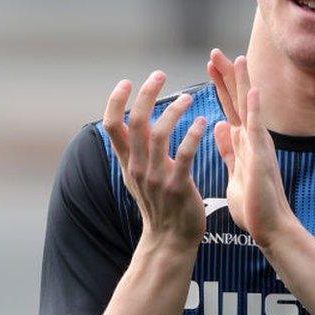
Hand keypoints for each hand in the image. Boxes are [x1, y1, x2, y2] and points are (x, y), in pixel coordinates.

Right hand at [103, 71, 207, 251]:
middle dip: (146, 94)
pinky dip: (194, 134)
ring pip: (160, 134)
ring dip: (174, 111)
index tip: (127, 81)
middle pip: (135, 122)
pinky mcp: (177, 186)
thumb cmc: (159, 203)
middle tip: (159, 74)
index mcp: (128, 161)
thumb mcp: (137, 176)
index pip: (111, 125)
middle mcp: (137, 167)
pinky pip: (184, 155)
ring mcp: (156, 177)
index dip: (116, 100)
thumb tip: (127, 123)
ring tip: (188, 97)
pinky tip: (203, 121)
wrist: (170, 239)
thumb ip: (133, 150)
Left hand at [208, 50, 296, 247]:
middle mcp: (253, 139)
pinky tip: (252, 91)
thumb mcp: (235, 171)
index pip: (229, 107)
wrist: (269, 228)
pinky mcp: (261, 158)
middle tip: (215, 52)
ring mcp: (259, 146)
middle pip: (238, 100)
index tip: (211, 65)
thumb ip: (228, 149)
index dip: (220, 85)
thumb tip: (219, 126)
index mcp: (243, 142)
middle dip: (227, 76)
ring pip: (249, 108)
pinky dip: (254, 109)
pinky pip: (257, 130)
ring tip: (238, 58)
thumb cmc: (254, 205)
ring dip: (242, 83)